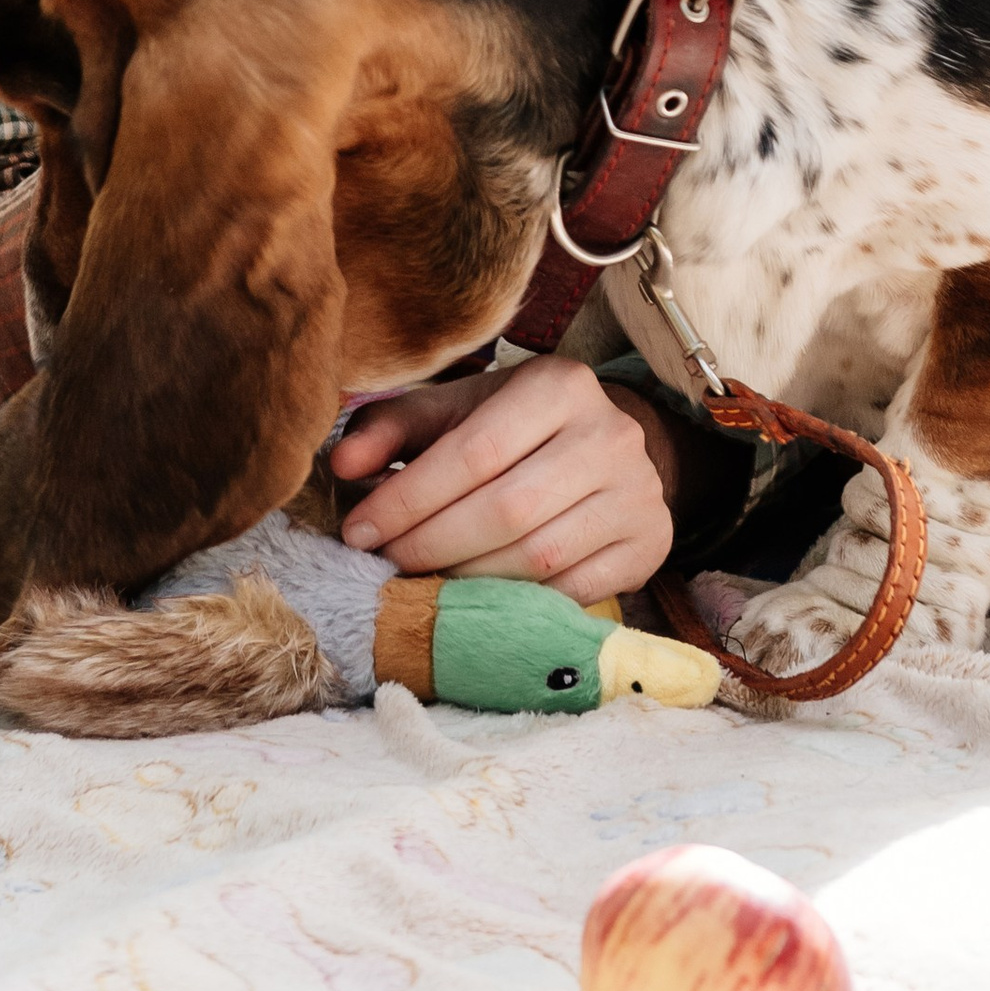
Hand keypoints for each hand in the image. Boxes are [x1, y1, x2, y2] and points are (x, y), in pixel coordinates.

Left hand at [331, 357, 680, 602]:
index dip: (409, 498)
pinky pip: (572, 593)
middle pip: (507, 508)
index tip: (358, 530)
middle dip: (432, 543)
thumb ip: (393, 429)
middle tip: (384, 564)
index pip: (474, 451)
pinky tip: (476, 602)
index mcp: (559, 384)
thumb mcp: (455, 412)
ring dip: (467, 581)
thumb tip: (340, 465)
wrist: (606, 450)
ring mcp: (638, 493)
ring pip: (539, 556)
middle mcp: (610, 433)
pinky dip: (516, 606)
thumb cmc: (513, 431)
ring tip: (421, 583)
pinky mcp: (650, 545)